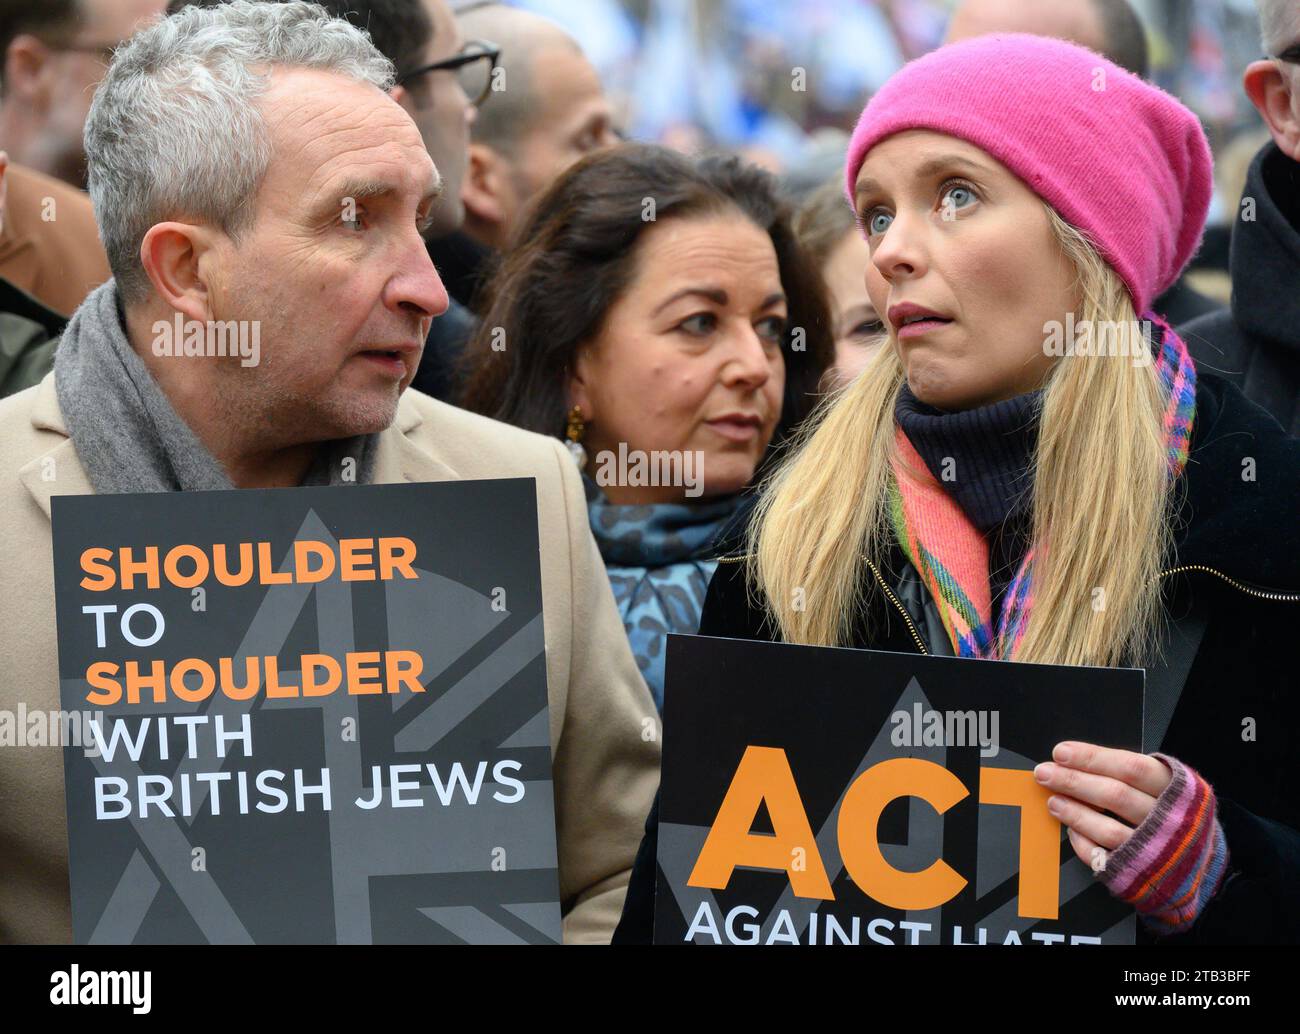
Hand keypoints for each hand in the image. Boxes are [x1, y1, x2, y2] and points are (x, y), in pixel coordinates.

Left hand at [1033, 742, 1172, 871]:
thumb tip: (1077, 760)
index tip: (1061, 752)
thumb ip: (1131, 773)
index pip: (1131, 767)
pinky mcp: (1141, 874)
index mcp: (1179, 791)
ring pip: (1109, 830)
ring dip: (1075, 813)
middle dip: (1074, 781)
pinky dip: (1084, 843)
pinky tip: (1071, 830)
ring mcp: (1156, 850)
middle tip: (1044, 772)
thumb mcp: (1169, 786)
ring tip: (1053, 801)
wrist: (1204, 863)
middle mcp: (1169, 820)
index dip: (1093, 758)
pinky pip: (1105, 859)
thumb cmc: (1176, 814)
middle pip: (1115, 796)